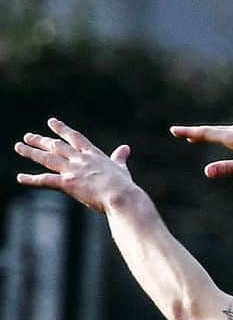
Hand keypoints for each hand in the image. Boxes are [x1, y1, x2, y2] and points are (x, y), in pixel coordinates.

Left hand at [15, 118, 136, 212]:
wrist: (122, 198)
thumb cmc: (125, 187)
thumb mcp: (122, 169)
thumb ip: (120, 158)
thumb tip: (126, 148)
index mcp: (93, 155)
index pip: (74, 138)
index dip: (62, 129)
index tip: (51, 122)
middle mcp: (80, 159)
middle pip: (56, 146)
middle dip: (40, 140)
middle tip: (28, 136)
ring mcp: (73, 170)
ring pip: (47, 158)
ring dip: (31, 152)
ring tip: (19, 147)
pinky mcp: (68, 184)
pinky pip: (46, 180)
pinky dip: (32, 180)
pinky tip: (20, 178)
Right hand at [170, 123, 232, 178]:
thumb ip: (227, 169)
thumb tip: (206, 172)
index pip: (206, 134)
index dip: (189, 133)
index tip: (174, 130)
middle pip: (211, 131)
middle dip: (195, 133)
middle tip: (179, 134)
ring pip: (221, 132)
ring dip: (207, 134)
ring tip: (196, 138)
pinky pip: (231, 133)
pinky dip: (220, 135)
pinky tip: (223, 139)